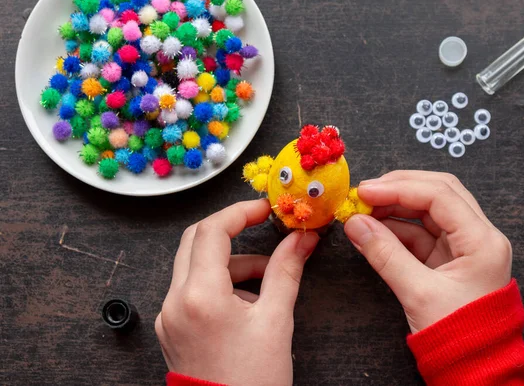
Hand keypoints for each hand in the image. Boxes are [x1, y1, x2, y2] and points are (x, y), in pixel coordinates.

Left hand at [155, 199, 319, 385]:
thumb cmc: (252, 382)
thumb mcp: (276, 321)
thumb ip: (286, 271)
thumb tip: (301, 239)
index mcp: (199, 296)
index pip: (213, 230)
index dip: (241, 212)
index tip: (266, 209)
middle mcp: (174, 301)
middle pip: (196, 240)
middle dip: (232, 230)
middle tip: (262, 227)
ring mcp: (168, 315)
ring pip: (195, 265)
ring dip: (230, 261)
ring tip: (267, 279)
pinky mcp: (171, 327)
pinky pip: (192, 289)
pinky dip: (219, 282)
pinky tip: (246, 301)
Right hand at [344, 171, 511, 332]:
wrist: (478, 369)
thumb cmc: (460, 336)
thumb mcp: (419, 294)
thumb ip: (385, 255)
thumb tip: (355, 224)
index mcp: (483, 241)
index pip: (440, 195)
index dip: (399, 188)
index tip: (365, 191)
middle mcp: (478, 236)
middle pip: (438, 192)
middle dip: (398, 188)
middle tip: (364, 193)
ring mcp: (464, 246)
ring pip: (428, 210)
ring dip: (394, 207)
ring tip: (362, 211)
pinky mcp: (449, 258)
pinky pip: (421, 232)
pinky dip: (395, 228)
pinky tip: (372, 229)